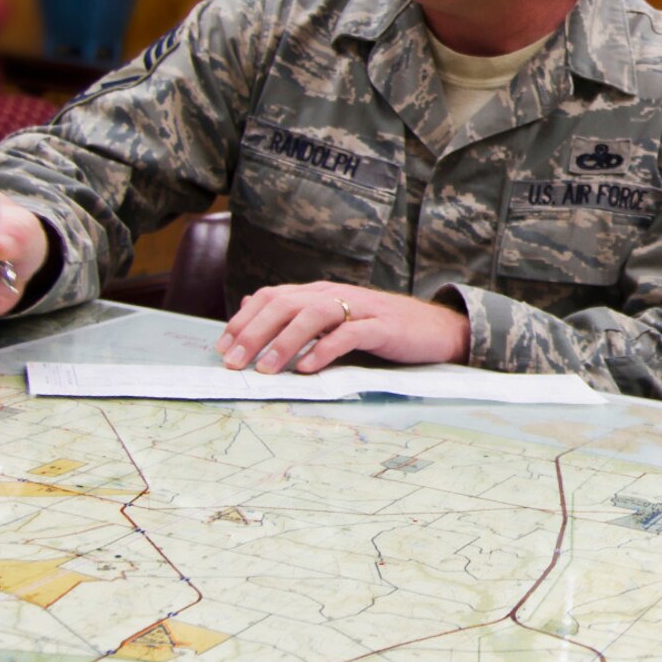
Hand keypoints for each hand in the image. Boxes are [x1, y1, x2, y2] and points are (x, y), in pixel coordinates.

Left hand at [218, 282, 469, 373]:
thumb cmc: (382, 329)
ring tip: (266, 369)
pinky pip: (350, 334)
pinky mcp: (383, 327)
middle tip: (234, 362)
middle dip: (255, 332)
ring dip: (285, 342)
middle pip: (286, 304)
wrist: (438, 329)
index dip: (244, 320)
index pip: (272, 296)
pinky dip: (326, 350)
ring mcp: (361, 309)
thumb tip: (251, 304)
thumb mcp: (335, 318)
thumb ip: (296, 312)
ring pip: (314, 315)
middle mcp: (336, 294)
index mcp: (321, 292)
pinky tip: (309, 368)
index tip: (222, 347)